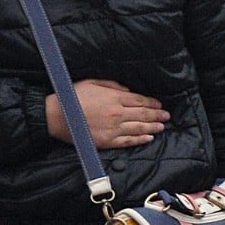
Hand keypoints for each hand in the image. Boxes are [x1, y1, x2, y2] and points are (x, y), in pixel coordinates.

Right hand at [45, 79, 169, 148]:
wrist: (57, 116)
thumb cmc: (73, 97)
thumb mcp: (93, 82)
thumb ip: (113, 86)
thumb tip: (128, 91)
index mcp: (114, 98)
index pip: (139, 100)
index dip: (151, 103)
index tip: (159, 104)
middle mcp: (117, 113)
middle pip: (142, 114)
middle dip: (156, 114)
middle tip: (167, 115)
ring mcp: (113, 129)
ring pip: (138, 128)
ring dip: (152, 127)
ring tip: (162, 126)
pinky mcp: (107, 142)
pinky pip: (128, 141)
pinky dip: (140, 140)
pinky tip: (148, 138)